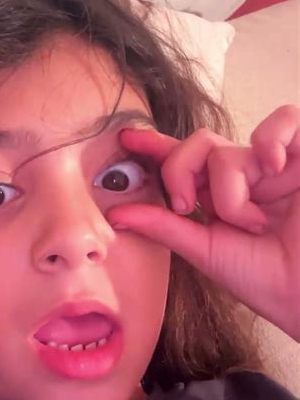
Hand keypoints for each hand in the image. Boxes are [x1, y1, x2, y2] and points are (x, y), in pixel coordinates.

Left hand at [107, 105, 299, 340]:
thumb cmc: (267, 280)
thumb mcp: (206, 251)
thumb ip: (164, 227)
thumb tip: (116, 214)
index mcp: (222, 196)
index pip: (185, 160)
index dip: (156, 146)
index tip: (126, 141)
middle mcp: (248, 176)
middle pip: (198, 145)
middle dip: (179, 173)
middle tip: (188, 207)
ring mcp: (277, 166)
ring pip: (228, 149)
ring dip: (229, 190)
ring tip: (252, 223)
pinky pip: (285, 119)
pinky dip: (272, 138)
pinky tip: (274, 166)